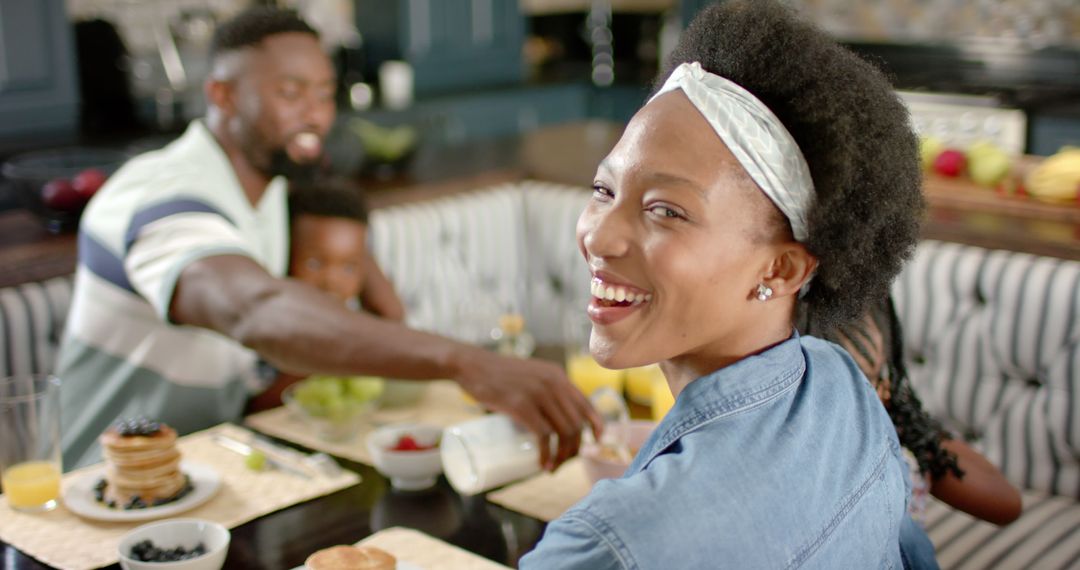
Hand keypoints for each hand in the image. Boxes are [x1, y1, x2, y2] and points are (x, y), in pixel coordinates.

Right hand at [453, 348, 602, 470]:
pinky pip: (544, 436)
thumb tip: (555, 415)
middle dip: (574, 448)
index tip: (596, 441)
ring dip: (562, 455)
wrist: (472, 366)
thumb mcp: (530, 374)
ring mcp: (538, 394)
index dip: (596, 424)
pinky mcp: (522, 406)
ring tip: (553, 466)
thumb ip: (545, 388)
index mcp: (557, 375)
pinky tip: (543, 463)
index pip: (586, 403)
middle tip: (563, 461)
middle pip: (576, 423)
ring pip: (564, 431)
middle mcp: (553, 383)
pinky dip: (546, 454)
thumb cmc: (498, 375)